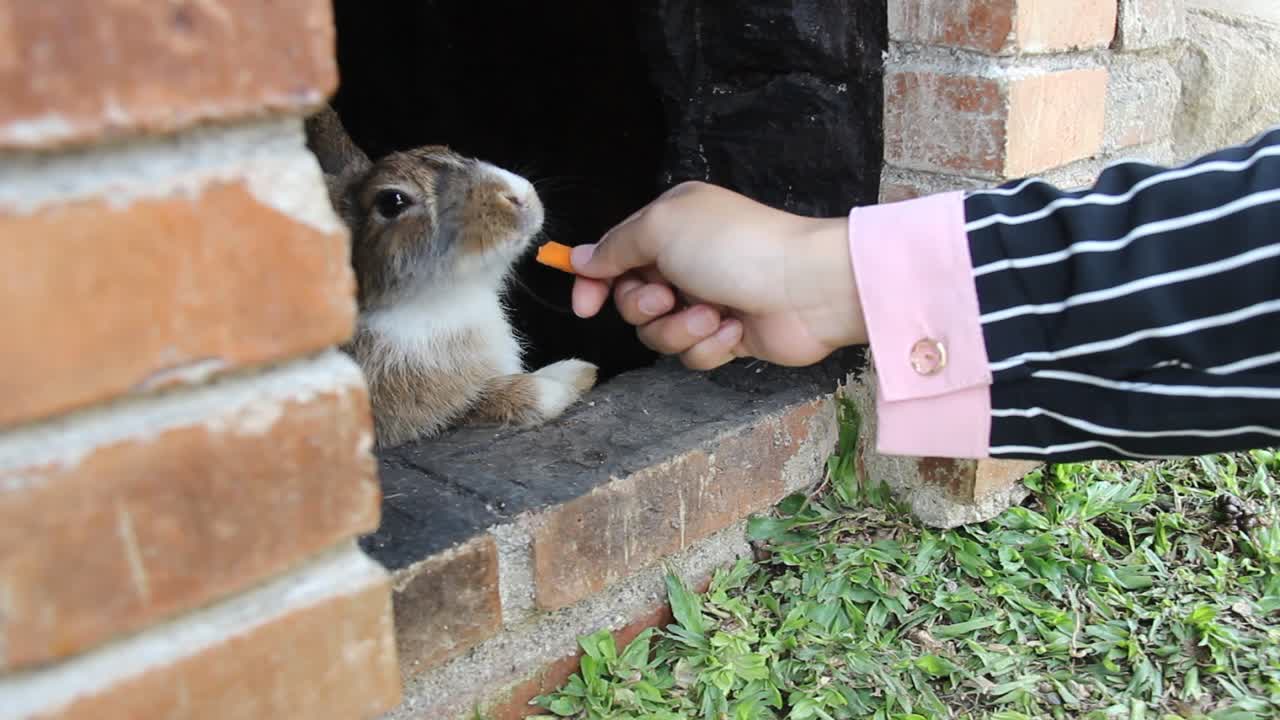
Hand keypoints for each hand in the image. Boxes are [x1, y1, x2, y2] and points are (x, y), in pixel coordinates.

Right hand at [570, 181, 865, 368]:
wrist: (806, 288)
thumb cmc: (736, 247)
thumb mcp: (661, 228)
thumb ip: (615, 246)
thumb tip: (579, 258)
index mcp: (670, 224)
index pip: (614, 255)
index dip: (594, 282)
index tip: (585, 306)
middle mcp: (686, 260)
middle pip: (631, 300)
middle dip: (644, 307)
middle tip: (668, 298)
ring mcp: (707, 299)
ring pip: (659, 334)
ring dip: (680, 329)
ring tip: (712, 315)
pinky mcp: (727, 336)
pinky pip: (694, 355)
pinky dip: (710, 346)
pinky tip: (733, 330)